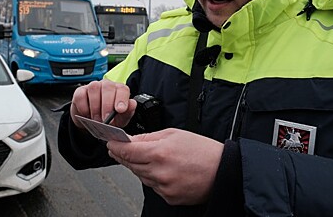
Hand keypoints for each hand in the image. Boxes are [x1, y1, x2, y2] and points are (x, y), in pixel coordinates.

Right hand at [70, 79, 136, 128]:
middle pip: (108, 87)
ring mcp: (93, 87)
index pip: (123, 89)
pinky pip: (81, 95)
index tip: (120, 110)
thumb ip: (128, 112)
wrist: (93, 123)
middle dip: (107, 105)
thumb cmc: (109, 118)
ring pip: (94, 88)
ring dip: (95, 107)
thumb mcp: (120, 119)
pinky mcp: (80, 91)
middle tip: (106, 119)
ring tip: (96, 120)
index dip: (122, 99)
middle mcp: (107, 86)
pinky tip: (86, 114)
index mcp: (119, 90)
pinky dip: (84, 107)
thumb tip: (132, 104)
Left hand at [107, 128, 223, 204]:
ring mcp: (164, 187)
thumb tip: (131, 140)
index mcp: (159, 153)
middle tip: (118, 149)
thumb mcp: (173, 134)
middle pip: (131, 165)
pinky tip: (159, 169)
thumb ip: (149, 137)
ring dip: (137, 167)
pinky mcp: (169, 198)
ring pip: (140, 176)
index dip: (115, 147)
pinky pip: (152, 186)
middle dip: (123, 156)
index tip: (110, 144)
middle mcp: (159, 172)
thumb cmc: (202, 150)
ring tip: (143, 157)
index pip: (127, 151)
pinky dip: (152, 177)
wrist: (222, 171)